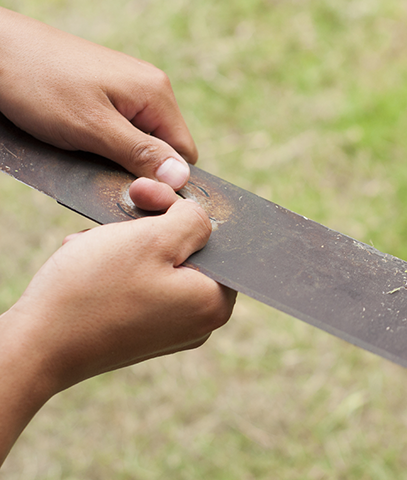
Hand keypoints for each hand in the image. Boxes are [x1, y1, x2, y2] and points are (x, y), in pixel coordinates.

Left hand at [0, 7, 195, 189]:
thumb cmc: (39, 82)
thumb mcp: (93, 128)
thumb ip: (140, 154)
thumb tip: (180, 178)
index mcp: (156, 93)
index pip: (184, 153)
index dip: (163, 178)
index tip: (133, 187)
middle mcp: (148, 88)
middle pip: (162, 148)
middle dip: (136, 166)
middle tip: (100, 169)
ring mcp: (127, 88)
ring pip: (138, 141)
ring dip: (115, 156)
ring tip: (83, 150)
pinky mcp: (106, 92)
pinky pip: (118, 129)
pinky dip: (101, 141)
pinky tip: (77, 138)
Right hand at [0, 179, 235, 463]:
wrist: (35, 346)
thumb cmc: (94, 291)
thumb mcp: (152, 238)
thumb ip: (191, 220)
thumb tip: (201, 219)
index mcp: (214, 303)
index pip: (218, 241)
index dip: (184, 212)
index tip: (150, 198)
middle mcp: (200, 322)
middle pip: (188, 252)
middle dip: (151, 226)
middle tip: (122, 213)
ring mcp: (171, 331)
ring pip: (160, 265)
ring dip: (129, 243)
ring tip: (94, 243)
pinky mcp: (143, 334)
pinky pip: (142, 286)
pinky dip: (118, 268)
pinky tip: (91, 261)